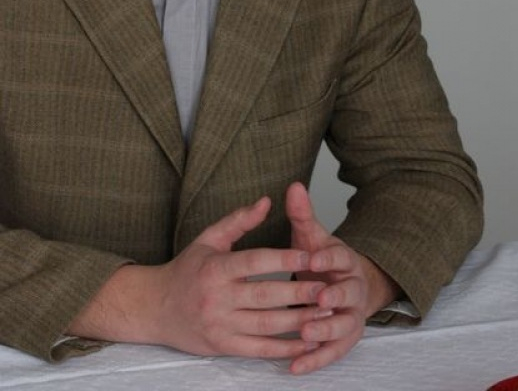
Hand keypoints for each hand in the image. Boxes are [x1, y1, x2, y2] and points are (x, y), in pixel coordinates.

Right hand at [68, 196, 332, 361]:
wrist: (155, 308)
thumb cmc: (187, 269)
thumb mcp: (209, 238)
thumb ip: (239, 220)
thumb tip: (267, 200)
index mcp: (216, 268)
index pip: (255, 262)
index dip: (283, 261)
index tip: (309, 257)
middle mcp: (218, 298)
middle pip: (265, 297)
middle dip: (299, 294)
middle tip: (328, 288)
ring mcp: (220, 326)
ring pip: (267, 326)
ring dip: (299, 322)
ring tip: (326, 314)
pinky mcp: (224, 346)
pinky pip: (260, 349)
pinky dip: (286, 348)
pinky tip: (307, 342)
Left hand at [285, 181, 399, 374]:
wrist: (342, 284)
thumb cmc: (321, 259)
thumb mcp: (312, 236)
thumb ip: (302, 214)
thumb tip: (293, 185)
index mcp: (344, 261)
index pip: (340, 258)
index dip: (328, 259)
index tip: (314, 259)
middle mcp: (353, 289)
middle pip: (348, 294)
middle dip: (334, 296)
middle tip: (318, 299)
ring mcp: (351, 316)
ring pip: (343, 326)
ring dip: (326, 331)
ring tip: (305, 334)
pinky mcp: (344, 339)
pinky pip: (332, 353)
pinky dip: (316, 360)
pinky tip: (295, 367)